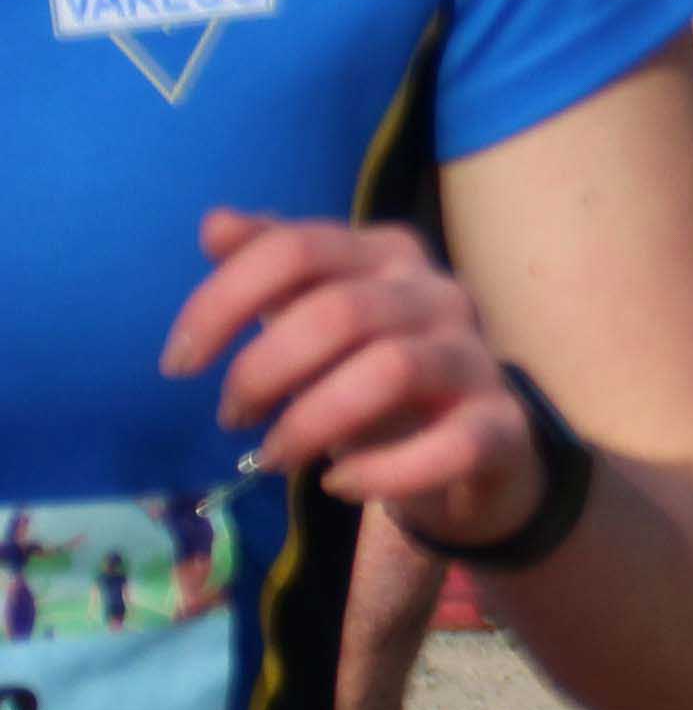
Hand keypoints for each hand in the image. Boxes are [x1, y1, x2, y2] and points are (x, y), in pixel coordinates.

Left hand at [163, 213, 546, 551]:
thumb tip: (215, 225)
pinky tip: (338, 484)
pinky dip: (383, 472)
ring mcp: (474, 358)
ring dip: (310, 421)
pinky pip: (450, 446)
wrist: (470, 443)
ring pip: (392, 369)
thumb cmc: (373, 370)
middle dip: (262, 370)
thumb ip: (273, 269)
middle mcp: (438, 293)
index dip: (222, 301)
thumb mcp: (317, 313)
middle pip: (339, 310)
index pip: (297, 248)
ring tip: (271, 458)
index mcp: (390, 255)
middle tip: (231, 417)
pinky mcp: (498, 427)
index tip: (176, 363)